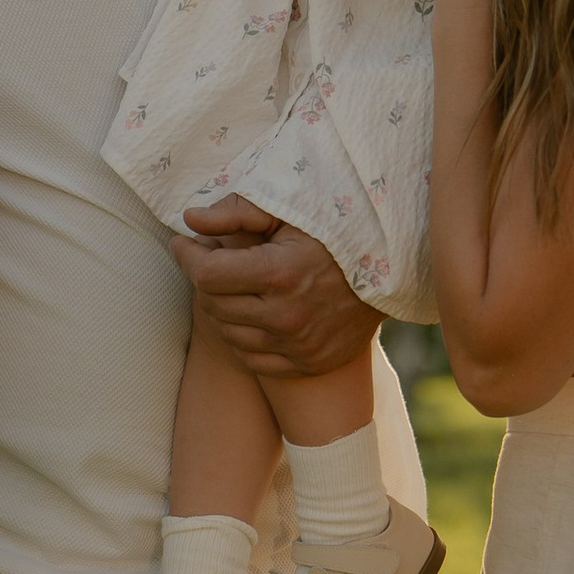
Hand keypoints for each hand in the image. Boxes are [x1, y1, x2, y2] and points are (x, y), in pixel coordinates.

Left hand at [173, 197, 373, 377]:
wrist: (391, 270)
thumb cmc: (335, 231)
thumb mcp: (291, 210)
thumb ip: (237, 211)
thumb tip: (190, 220)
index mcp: (283, 273)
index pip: (207, 274)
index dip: (186, 256)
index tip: (182, 243)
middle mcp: (289, 316)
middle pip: (213, 304)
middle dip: (204, 277)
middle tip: (210, 257)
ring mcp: (300, 345)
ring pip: (228, 334)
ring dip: (221, 307)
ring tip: (231, 283)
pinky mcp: (308, 363)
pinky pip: (252, 358)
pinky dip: (243, 336)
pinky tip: (250, 312)